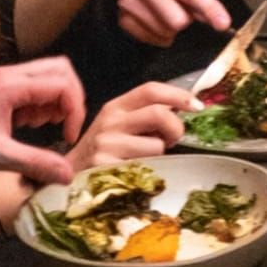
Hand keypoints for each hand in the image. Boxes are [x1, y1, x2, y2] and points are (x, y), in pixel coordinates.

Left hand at [0, 56, 85, 184]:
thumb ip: (34, 163)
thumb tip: (67, 175)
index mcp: (9, 86)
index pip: (62, 84)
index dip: (74, 110)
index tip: (68, 137)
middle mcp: (7, 75)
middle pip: (59, 69)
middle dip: (70, 99)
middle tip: (62, 127)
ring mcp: (1, 79)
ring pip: (46, 75)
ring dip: (54, 101)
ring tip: (41, 128)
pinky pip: (31, 85)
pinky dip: (39, 103)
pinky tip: (26, 126)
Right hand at [68, 82, 196, 168]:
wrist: (69, 176)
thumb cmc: (103, 151)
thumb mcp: (119, 126)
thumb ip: (145, 115)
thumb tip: (183, 109)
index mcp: (116, 107)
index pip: (151, 90)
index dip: (178, 95)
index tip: (197, 106)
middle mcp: (110, 121)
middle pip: (158, 114)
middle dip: (176, 128)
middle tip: (174, 140)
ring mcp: (107, 145)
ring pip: (156, 146)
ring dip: (160, 156)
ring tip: (146, 160)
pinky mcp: (106, 168)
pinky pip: (146, 169)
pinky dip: (149, 172)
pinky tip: (135, 174)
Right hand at [117, 0, 231, 45]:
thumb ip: (201, 0)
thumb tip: (221, 21)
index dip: (209, 8)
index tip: (223, 23)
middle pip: (178, 20)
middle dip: (182, 19)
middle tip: (176, 9)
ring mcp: (129, 2)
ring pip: (166, 33)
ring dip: (169, 29)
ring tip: (161, 13)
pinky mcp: (123, 19)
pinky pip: (154, 40)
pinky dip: (158, 35)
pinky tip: (152, 21)